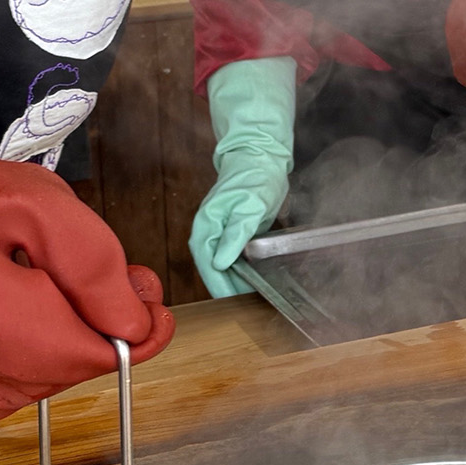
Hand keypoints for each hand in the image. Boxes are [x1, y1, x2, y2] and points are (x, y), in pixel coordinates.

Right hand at [0, 142, 173, 421]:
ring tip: (41, 282)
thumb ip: (95, 265)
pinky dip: (34, 358)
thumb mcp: (36, 201)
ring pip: (52, 381)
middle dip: (97, 322)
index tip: (143, 290)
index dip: (133, 323)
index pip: (92, 354)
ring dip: (64, 338)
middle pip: (75, 368)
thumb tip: (134, 329)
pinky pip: (21, 391)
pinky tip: (18, 316)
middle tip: (86, 269)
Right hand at [190, 57, 295, 296]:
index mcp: (206, 225)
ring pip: (220, 264)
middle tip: (243, 307)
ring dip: (232, 281)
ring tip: (249, 298)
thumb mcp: (250, 206)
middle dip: (226, 288)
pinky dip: (239, 270)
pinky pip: (230, 257)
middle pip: (211, 268)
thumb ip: (235, 234)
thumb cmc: (254, 176)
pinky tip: (252, 280)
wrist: (259, 157)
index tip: (232, 303)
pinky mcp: (228, 231)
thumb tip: (220, 263)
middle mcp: (207, 230)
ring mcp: (217, 231)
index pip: (208, 264)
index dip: (220, 286)